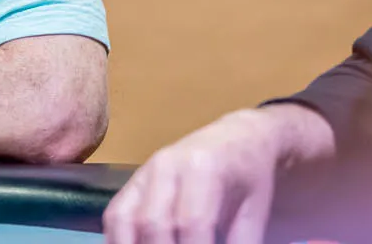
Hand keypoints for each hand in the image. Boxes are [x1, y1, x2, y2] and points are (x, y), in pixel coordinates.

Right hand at [103, 105, 333, 243]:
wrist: (236, 139)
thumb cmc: (250, 178)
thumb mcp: (256, 212)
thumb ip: (241, 243)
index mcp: (203, 168)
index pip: (193, 222)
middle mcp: (166, 165)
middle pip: (153, 222)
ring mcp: (145, 172)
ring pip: (124, 217)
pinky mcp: (133, 182)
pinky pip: (115, 214)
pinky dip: (118, 240)